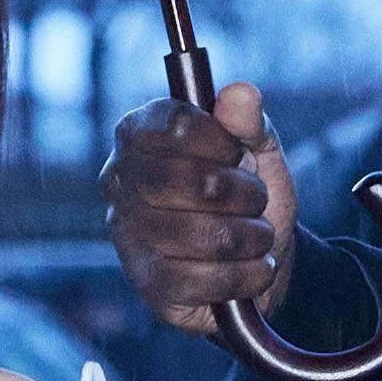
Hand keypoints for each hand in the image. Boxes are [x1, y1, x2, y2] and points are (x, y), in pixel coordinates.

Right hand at [99, 81, 297, 338]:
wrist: (261, 264)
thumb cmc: (248, 198)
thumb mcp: (258, 153)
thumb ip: (248, 123)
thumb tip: (239, 94)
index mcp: (139, 135)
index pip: (171, 125)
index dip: (217, 139)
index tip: (238, 153)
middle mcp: (120, 183)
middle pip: (180, 180)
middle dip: (238, 191)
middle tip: (256, 199)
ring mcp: (129, 237)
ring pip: (193, 233)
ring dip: (247, 236)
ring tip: (259, 236)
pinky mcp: (148, 286)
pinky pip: (198, 279)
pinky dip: (243, 275)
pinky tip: (255, 269)